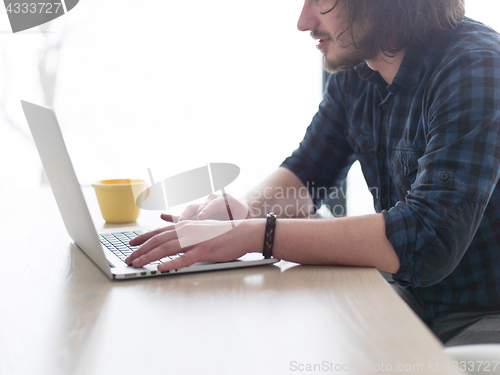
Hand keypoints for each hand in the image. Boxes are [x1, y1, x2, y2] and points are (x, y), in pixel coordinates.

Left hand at [125, 219, 263, 271]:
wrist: (244, 232)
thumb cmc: (224, 233)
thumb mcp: (202, 228)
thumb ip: (187, 230)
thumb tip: (174, 233)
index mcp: (186, 225)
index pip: (159, 231)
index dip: (143, 238)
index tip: (130, 244)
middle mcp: (187, 231)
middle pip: (158, 240)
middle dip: (141, 250)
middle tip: (128, 258)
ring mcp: (195, 241)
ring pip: (166, 248)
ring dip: (149, 256)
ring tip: (137, 263)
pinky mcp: (204, 251)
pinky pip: (184, 259)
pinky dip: (171, 263)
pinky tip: (160, 268)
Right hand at [177, 193, 249, 221]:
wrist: (239, 210)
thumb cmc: (241, 216)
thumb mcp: (241, 218)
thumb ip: (236, 220)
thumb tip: (238, 223)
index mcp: (223, 200)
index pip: (213, 204)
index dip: (206, 210)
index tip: (201, 217)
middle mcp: (210, 201)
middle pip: (197, 206)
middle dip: (191, 215)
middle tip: (186, 223)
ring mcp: (202, 206)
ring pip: (190, 210)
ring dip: (182, 218)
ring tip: (177, 226)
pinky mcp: (197, 213)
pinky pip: (185, 215)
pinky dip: (174, 217)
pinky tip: (163, 216)